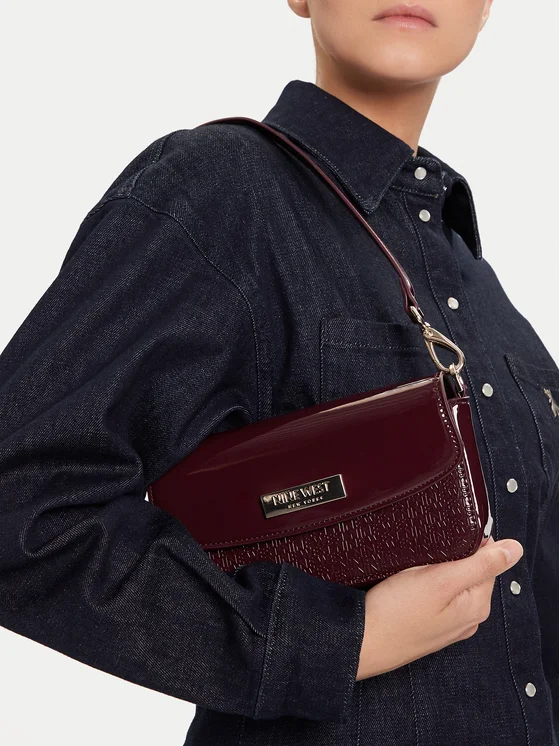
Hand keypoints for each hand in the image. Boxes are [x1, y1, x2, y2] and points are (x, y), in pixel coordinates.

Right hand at [356, 535, 522, 679]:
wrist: (361, 641)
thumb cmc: (396, 612)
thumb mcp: (442, 581)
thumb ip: (481, 564)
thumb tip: (515, 549)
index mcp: (477, 604)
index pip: (488, 559)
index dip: (465, 543)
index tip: (441, 543)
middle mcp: (468, 616)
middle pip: (469, 570)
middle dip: (449, 557)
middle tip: (422, 558)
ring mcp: (448, 623)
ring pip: (450, 581)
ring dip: (435, 569)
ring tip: (412, 570)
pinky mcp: (428, 623)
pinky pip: (435, 593)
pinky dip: (424, 582)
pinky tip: (408, 583)